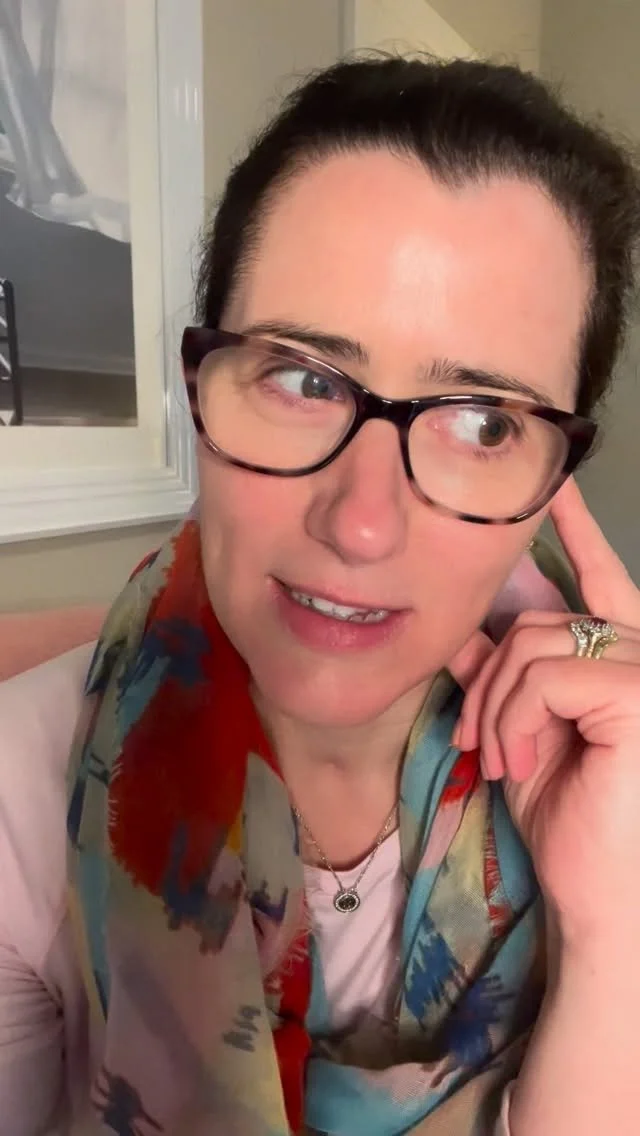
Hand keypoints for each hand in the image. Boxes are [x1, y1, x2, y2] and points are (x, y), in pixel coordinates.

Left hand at [449, 478, 639, 946]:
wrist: (604, 902)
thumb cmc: (575, 828)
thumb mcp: (525, 736)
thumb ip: (504, 679)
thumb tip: (460, 630)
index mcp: (625, 663)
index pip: (602, 581)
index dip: (577, 532)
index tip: (554, 489)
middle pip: (541, 621)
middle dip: (490, 677)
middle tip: (477, 739)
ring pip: (534, 645)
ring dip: (497, 706)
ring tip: (501, 759)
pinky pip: (544, 674)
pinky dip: (514, 717)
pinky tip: (520, 761)